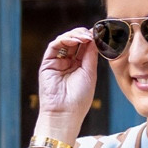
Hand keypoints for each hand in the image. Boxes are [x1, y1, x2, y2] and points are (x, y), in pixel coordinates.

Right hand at [34, 26, 96, 142]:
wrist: (65, 113)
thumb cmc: (79, 98)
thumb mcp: (90, 73)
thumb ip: (90, 54)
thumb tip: (94, 37)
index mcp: (79, 66)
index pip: (84, 46)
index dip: (91, 38)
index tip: (100, 33)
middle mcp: (67, 62)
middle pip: (74, 41)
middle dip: (83, 34)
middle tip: (92, 33)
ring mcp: (56, 62)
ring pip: (64, 40)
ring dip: (75, 35)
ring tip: (85, 37)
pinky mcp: (47, 63)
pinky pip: (54, 46)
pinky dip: (65, 39)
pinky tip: (75, 40)